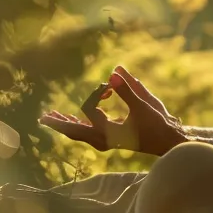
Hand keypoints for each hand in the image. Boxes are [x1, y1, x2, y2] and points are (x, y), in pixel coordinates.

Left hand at [39, 66, 189, 155]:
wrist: (169, 142)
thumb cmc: (157, 124)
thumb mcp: (144, 105)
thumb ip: (128, 88)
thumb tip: (114, 70)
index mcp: (109, 133)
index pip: (91, 109)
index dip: (98, 93)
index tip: (110, 86)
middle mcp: (104, 139)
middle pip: (75, 130)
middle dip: (59, 121)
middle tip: (42, 117)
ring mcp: (106, 140)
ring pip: (79, 132)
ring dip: (65, 123)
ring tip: (51, 115)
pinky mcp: (109, 139)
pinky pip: (87, 131)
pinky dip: (76, 124)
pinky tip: (69, 117)